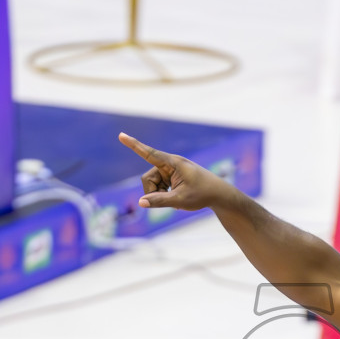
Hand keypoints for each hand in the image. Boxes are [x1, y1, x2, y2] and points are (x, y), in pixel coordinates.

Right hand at [118, 133, 232, 212]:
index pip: (149, 153)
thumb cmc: (202, 195)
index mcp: (173, 163)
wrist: (218, 195)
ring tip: (175, 199)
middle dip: (153, 192)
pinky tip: (176, 197)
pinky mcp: (171, 177)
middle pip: (148, 178)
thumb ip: (159, 201)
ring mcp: (170, 170)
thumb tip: (140, 202)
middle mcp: (170, 164)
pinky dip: (163, 194)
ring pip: (152, 183)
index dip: (134, 145)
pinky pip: (158, 186)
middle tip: (168, 200)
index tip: (121, 135)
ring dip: (158, 194)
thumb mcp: (180, 200)